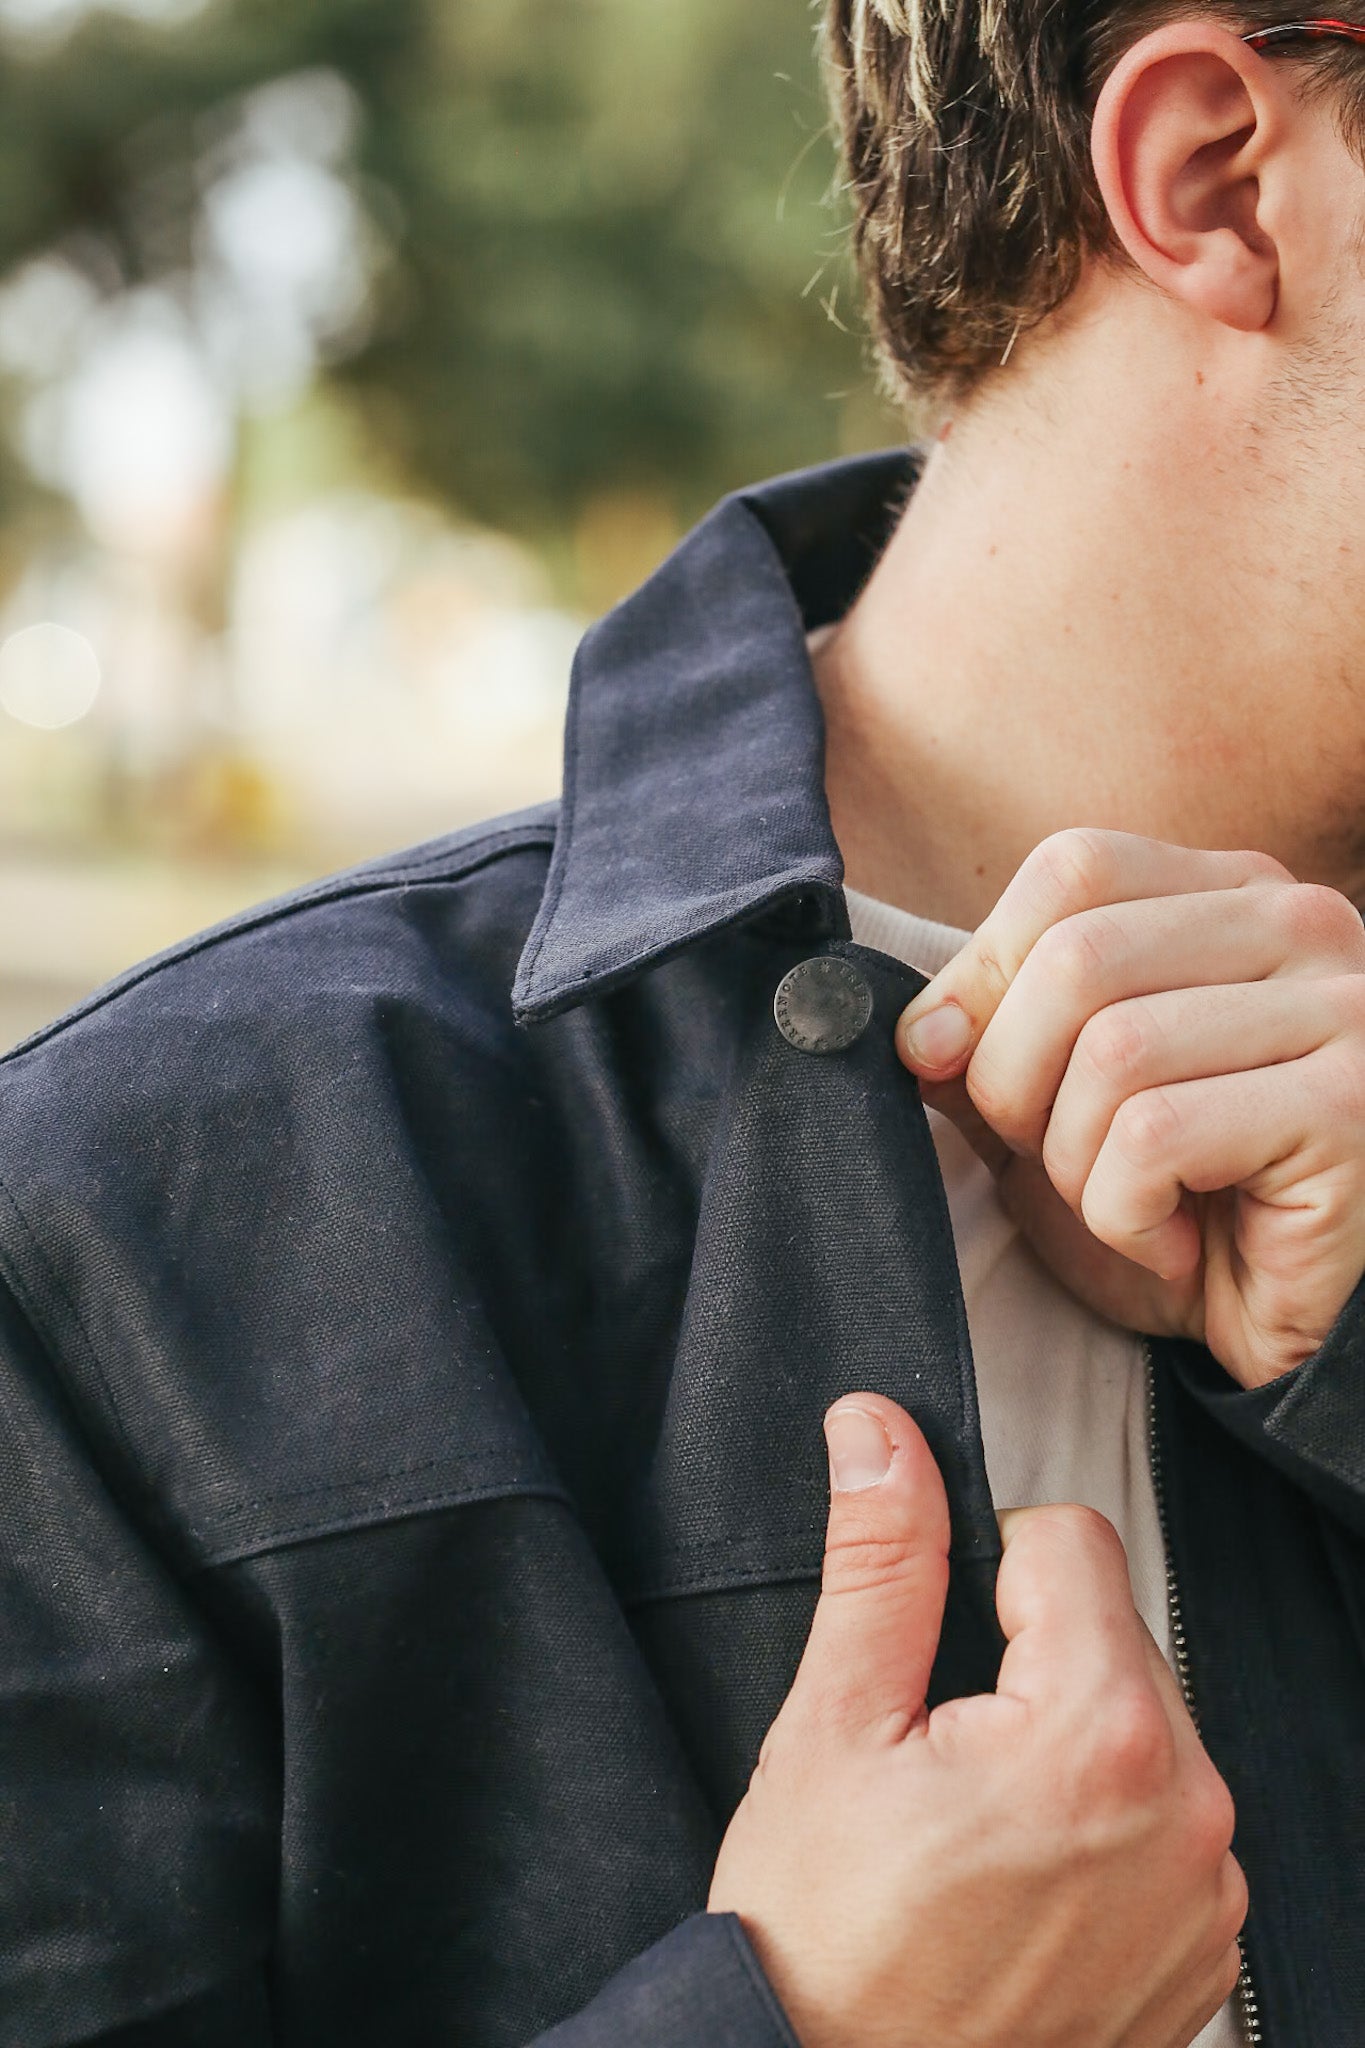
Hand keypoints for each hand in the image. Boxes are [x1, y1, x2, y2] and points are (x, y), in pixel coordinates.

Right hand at [708, 1394, 1244, 2047]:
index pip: (1071, 1538)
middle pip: (1111, 1630)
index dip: (981, 1567)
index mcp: (1102, 1734)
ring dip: (1065, 1740)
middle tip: (936, 1753)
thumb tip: (878, 1435)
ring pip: (1140, 1721)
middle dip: (1025, 1659)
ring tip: (972, 1824)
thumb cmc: (824, 1946)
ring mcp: (1204, 1896)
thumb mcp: (830, 1724)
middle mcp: (1186, 1813)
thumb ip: (878, 1559)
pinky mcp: (1204, 1953)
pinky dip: (1100, 1824)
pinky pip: (1165, 1820)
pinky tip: (1019, 1877)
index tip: (933, 1649)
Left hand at [895, 829, 1364, 1388]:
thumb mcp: (1061, 1109)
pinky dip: (1126, 1214)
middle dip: (1013, 1081)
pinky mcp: (1348, 1107)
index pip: (1074, 868)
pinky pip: (1156, 1137)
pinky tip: (1178, 1243)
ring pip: (1113, 1051)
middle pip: (1077, 957)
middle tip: (1051, 1161)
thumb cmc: (1190, 1209)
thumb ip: (991, 1044)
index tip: (948, 1058)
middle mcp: (1302, 926)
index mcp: (1233, 894)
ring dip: (1075, 1163)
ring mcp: (1341, 1011)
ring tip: (1129, 1208)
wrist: (1310, 1331)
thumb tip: (913, 1027)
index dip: (983, 969)